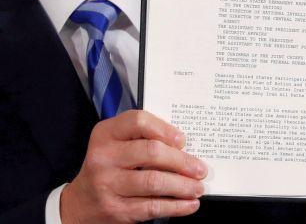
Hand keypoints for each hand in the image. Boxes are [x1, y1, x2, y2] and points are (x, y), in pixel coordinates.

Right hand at [60, 110, 207, 222]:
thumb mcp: (117, 144)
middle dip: (182, 161)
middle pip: (151, 152)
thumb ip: (144, 138)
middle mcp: (103, 157)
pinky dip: (176, 206)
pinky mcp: (115, 209)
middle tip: (200, 169)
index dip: (165, 129)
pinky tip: (189, 204)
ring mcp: (107, 184)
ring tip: (198, 188)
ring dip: (183, 186)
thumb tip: (185, 147)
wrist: (80, 203)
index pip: (138, 121)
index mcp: (106, 134)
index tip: (183, 140)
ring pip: (154, 181)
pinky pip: (152, 207)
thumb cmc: (109, 166)